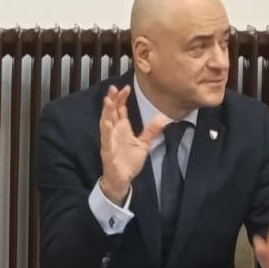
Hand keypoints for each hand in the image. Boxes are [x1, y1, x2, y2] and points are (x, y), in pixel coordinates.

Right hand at [97, 85, 164, 204]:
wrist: (122, 180)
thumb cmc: (129, 161)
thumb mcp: (143, 144)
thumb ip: (151, 131)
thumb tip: (162, 118)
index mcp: (122, 129)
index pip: (120, 110)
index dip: (122, 99)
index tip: (126, 87)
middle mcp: (114, 132)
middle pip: (112, 112)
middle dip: (113, 100)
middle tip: (115, 88)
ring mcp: (110, 140)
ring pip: (106, 122)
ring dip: (106, 111)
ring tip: (108, 100)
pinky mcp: (108, 151)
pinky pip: (106, 139)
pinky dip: (105, 130)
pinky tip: (106, 122)